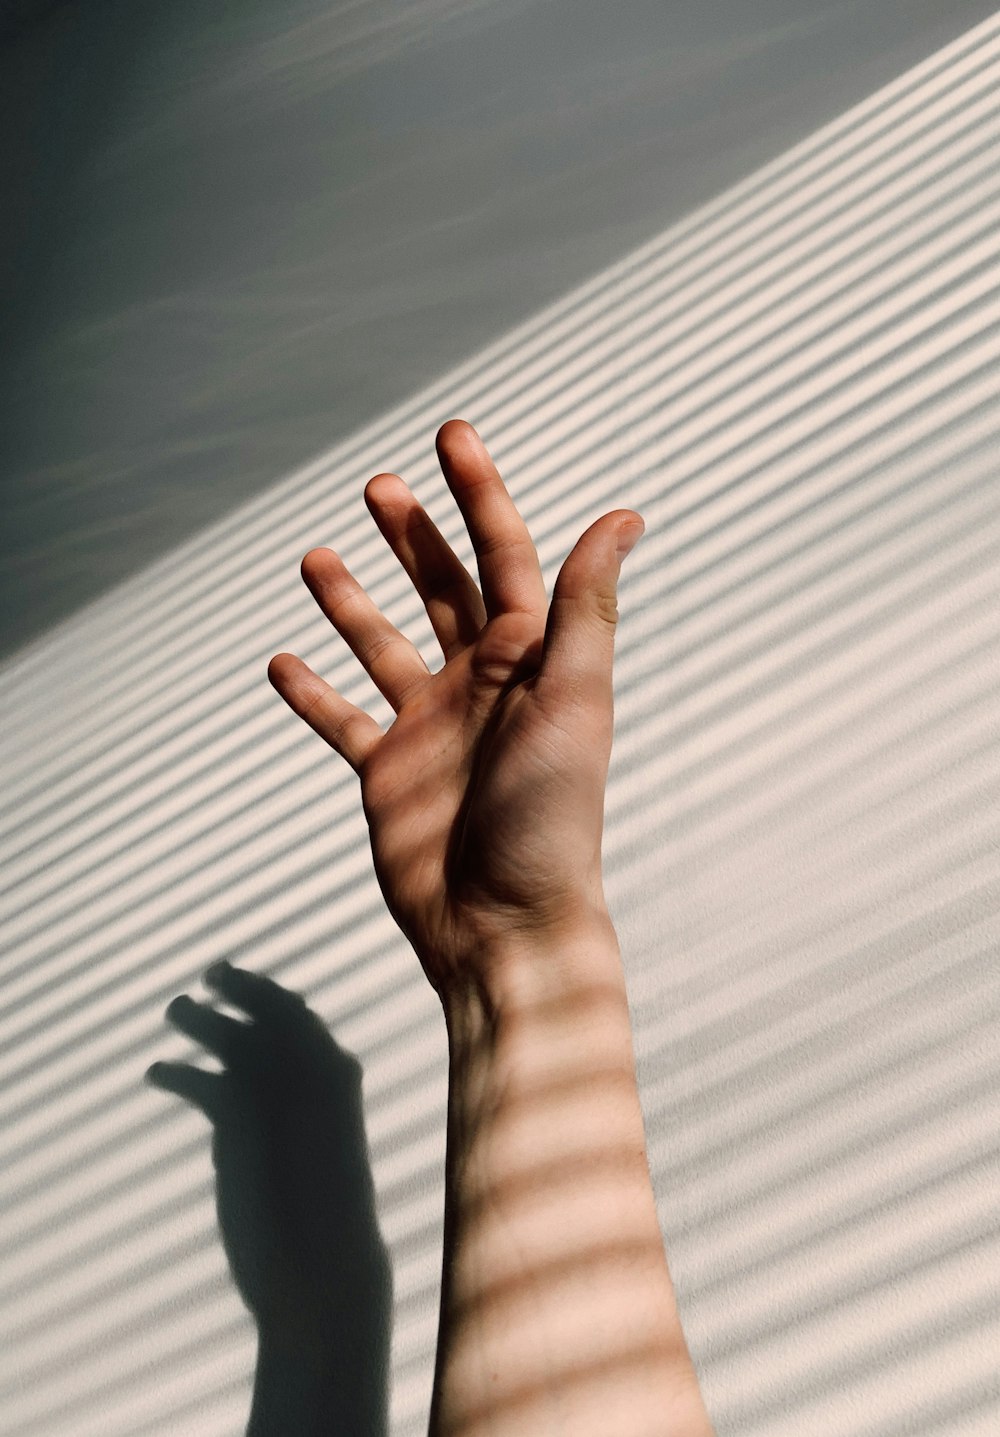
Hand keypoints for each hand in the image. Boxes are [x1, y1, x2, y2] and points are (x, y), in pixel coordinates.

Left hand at [146, 961, 391, 1406]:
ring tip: (177, 1010)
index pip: (302, 1017)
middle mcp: (310, 1067)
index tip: (250, 987)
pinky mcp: (237, 1112)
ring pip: (225, 1030)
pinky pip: (195, 1077)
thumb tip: (277, 1118)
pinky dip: (174, 1072)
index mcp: (339, 1075)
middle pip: (267, 1006)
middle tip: (213, 973)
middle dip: (240, 985)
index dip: (273, 998)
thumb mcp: (329, 1155)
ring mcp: (274, 1085)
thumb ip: (310, 1120)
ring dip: (196, 1016)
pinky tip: (159, 1073)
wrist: (325, 1266)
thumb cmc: (332, 1225)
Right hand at [268, 419, 643, 997]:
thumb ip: (586, 608)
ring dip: (354, 603)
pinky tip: (284, 662)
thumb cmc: (550, 817)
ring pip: (385, 645)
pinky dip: (313, 693)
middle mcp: (480, 683)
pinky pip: (343, 720)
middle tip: (378, 485)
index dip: (480, 493)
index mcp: (530, 659)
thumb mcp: (575, 700)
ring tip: (317, 556)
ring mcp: (430, 727)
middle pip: (442, 590)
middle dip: (413, 535)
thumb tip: (625, 516)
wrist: (503, 923)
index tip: (452, 434)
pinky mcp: (388, 773)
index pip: (503, 556)